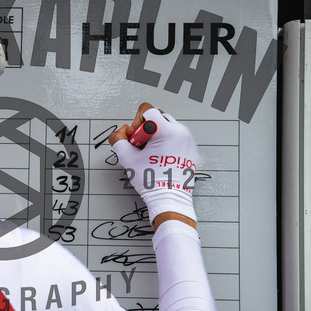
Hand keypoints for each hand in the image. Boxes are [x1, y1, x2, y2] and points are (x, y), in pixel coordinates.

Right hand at [109, 103, 197, 225]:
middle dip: (147, 130)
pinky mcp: (192, 148)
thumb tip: (120, 134)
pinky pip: (176, 137)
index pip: (148, 111)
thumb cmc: (152, 181)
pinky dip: (167, 143)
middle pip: (158, 117)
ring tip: (153, 153)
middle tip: (143, 147)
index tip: (137, 139)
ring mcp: (188, 140)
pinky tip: (161, 157)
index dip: (137, 123)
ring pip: (168, 126)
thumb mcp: (127, 158)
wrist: (169, 198)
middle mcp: (181, 132)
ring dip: (157, 136)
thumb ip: (118, 140)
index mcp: (167, 131)